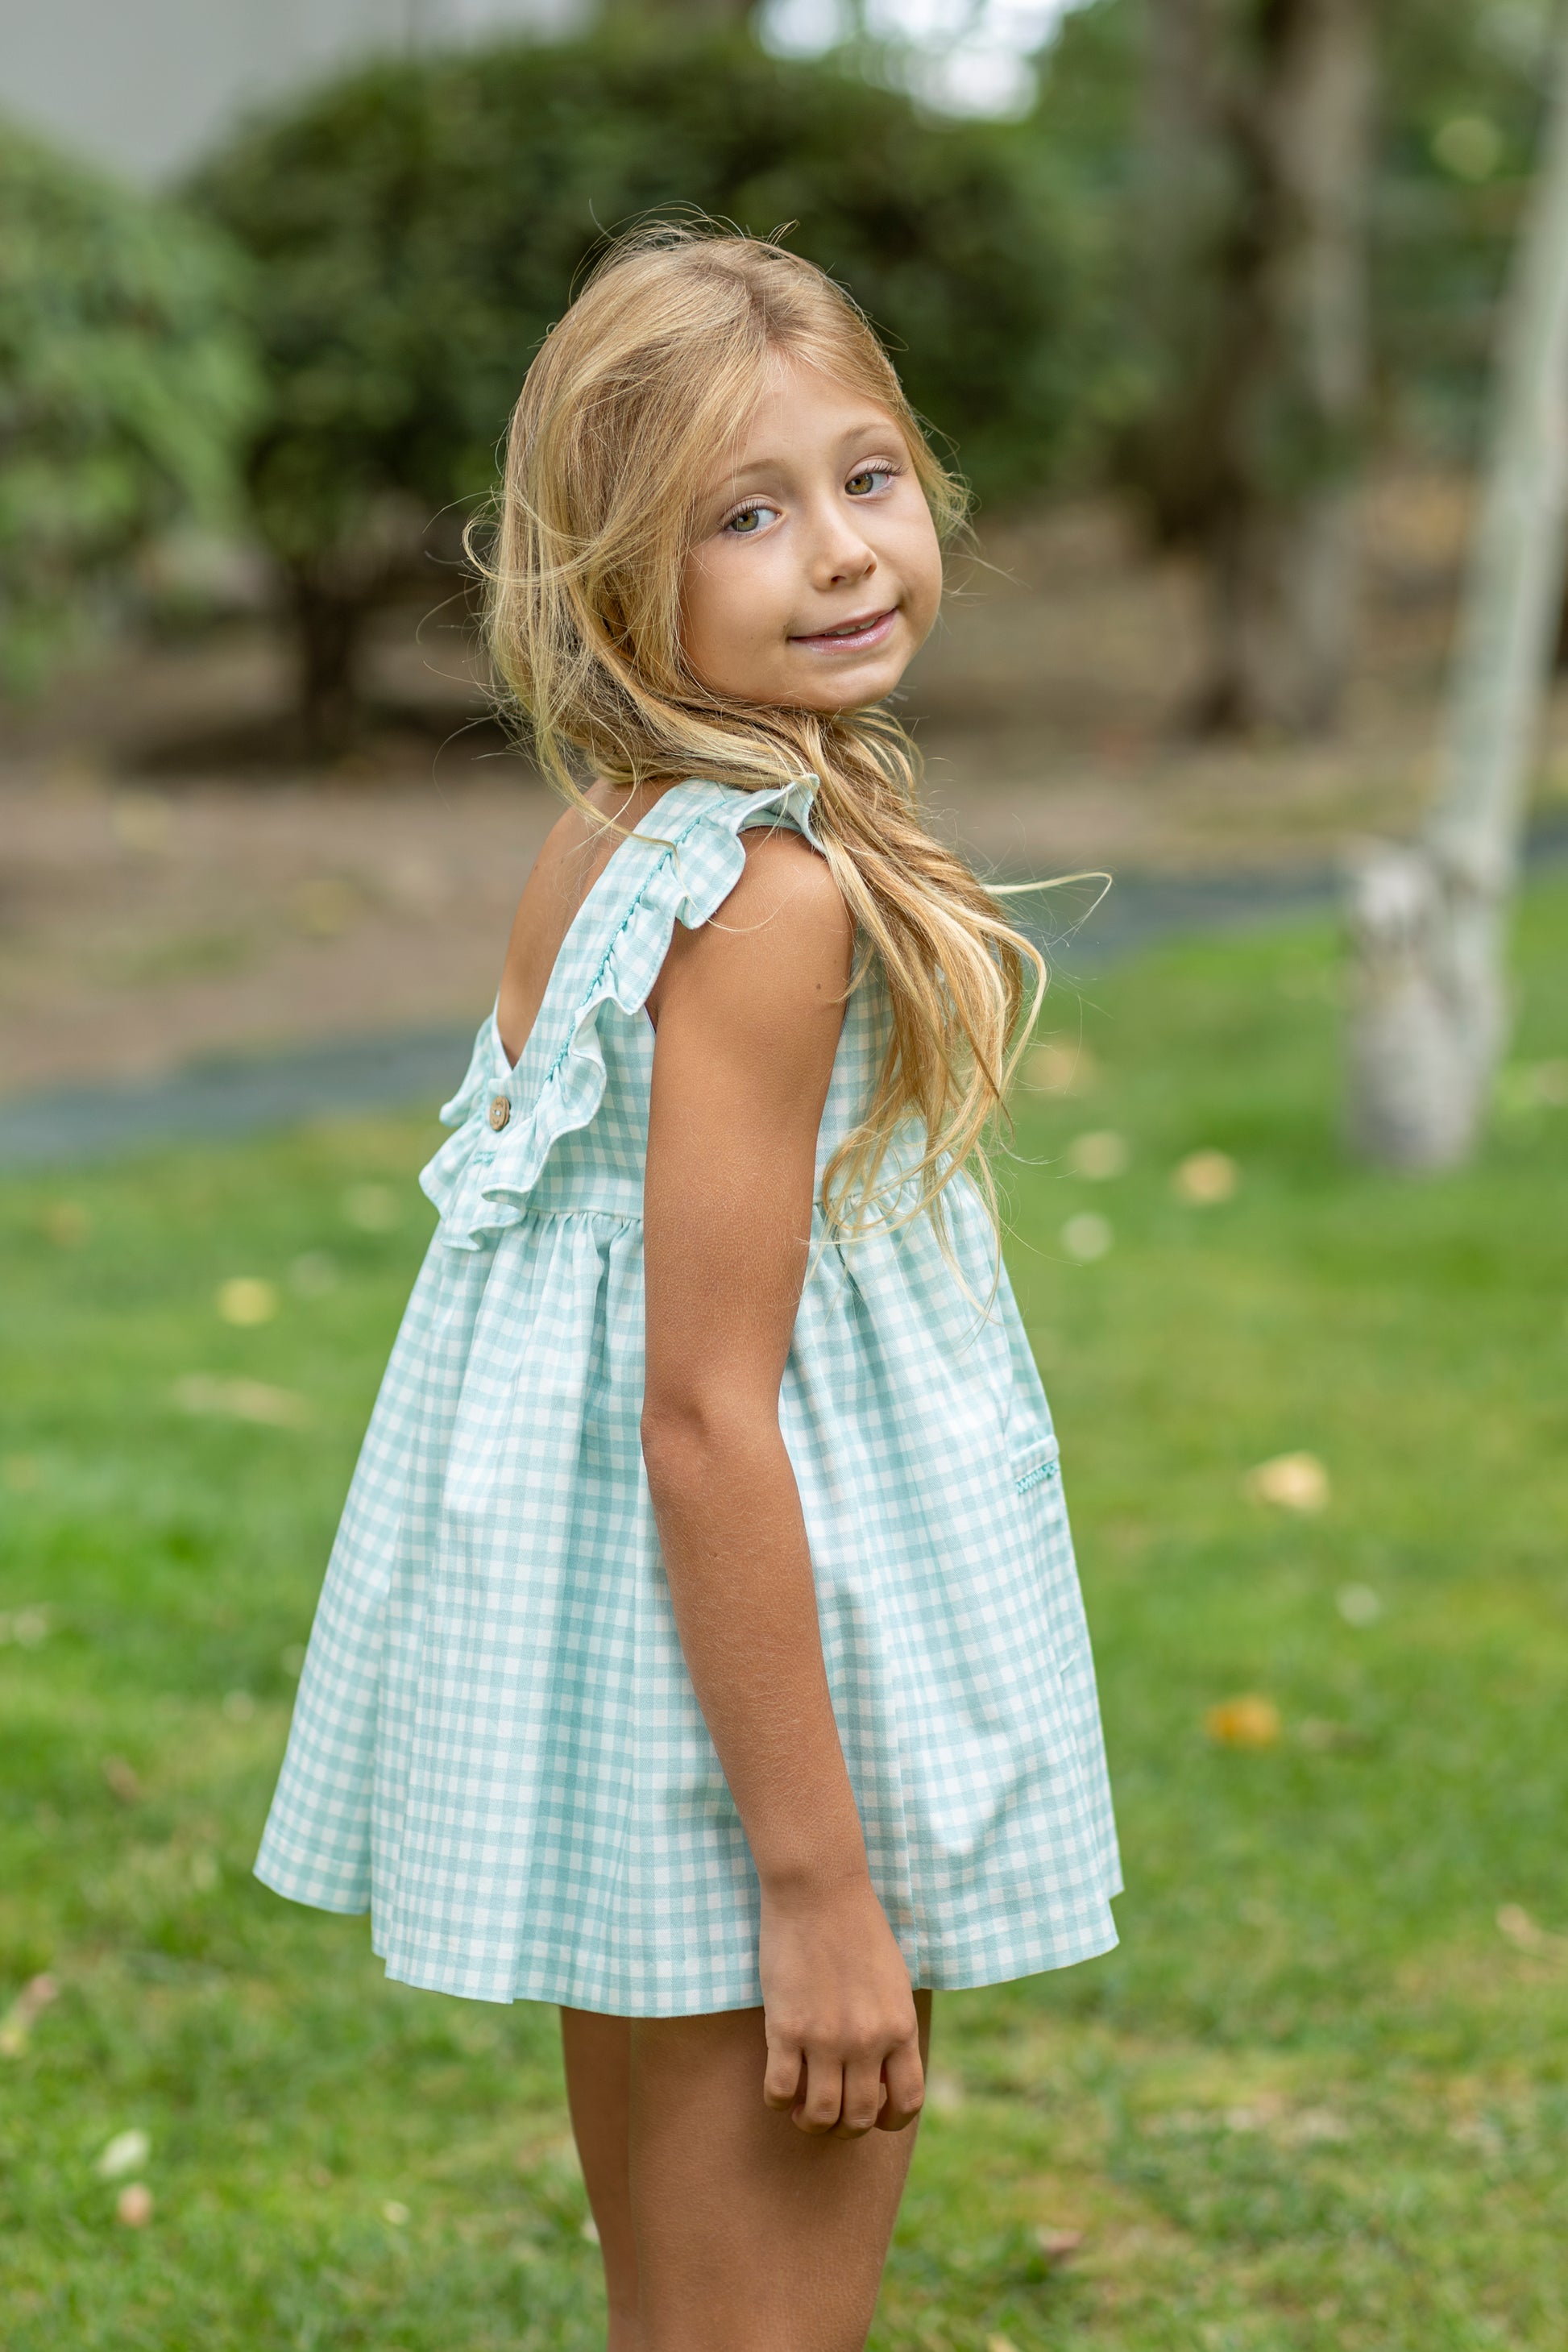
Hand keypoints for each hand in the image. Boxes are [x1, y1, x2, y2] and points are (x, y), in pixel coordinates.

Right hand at [758, 1874, 923, 2137]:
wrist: (819, 1889)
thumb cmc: (857, 1926)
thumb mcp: (894, 1979)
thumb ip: (894, 2024)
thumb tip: (886, 2069)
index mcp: (900, 2027)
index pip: (908, 2102)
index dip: (889, 2120)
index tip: (871, 2112)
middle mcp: (868, 2040)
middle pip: (860, 2118)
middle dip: (844, 2128)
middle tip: (828, 2113)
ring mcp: (827, 2037)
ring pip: (820, 2115)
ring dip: (809, 2122)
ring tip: (801, 2108)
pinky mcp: (786, 2028)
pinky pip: (779, 2090)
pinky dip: (777, 2100)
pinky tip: (777, 2087)